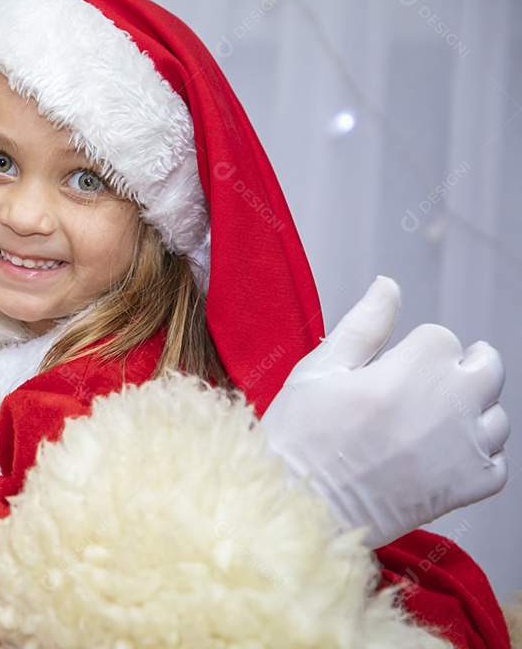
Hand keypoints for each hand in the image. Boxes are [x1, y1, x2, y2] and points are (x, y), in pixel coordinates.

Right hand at [260, 276, 508, 547]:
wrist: (298, 509)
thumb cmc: (299, 439)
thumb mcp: (319, 372)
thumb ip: (362, 326)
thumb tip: (389, 285)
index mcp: (407, 373)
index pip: (440, 338)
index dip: (415, 348)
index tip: (389, 366)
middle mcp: (445, 408)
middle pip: (485, 368)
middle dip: (461, 367)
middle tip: (425, 383)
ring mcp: (460, 450)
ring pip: (495, 416)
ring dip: (471, 413)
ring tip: (427, 424)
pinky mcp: (465, 489)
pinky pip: (495, 464)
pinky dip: (476, 457)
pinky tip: (439, 457)